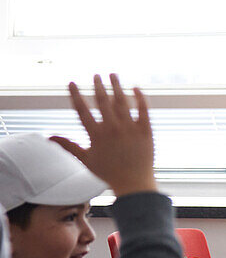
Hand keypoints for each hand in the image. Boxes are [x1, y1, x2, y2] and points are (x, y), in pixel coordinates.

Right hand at [50, 74, 156, 196]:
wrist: (134, 182)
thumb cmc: (108, 172)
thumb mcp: (85, 159)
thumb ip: (67, 145)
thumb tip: (49, 137)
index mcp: (96, 135)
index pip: (82, 109)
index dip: (75, 94)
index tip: (71, 82)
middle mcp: (112, 129)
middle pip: (103, 101)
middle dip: (98, 85)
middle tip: (96, 74)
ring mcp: (130, 128)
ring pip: (123, 101)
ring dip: (117, 86)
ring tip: (112, 75)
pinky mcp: (145, 130)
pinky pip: (143, 109)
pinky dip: (140, 97)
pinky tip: (136, 88)